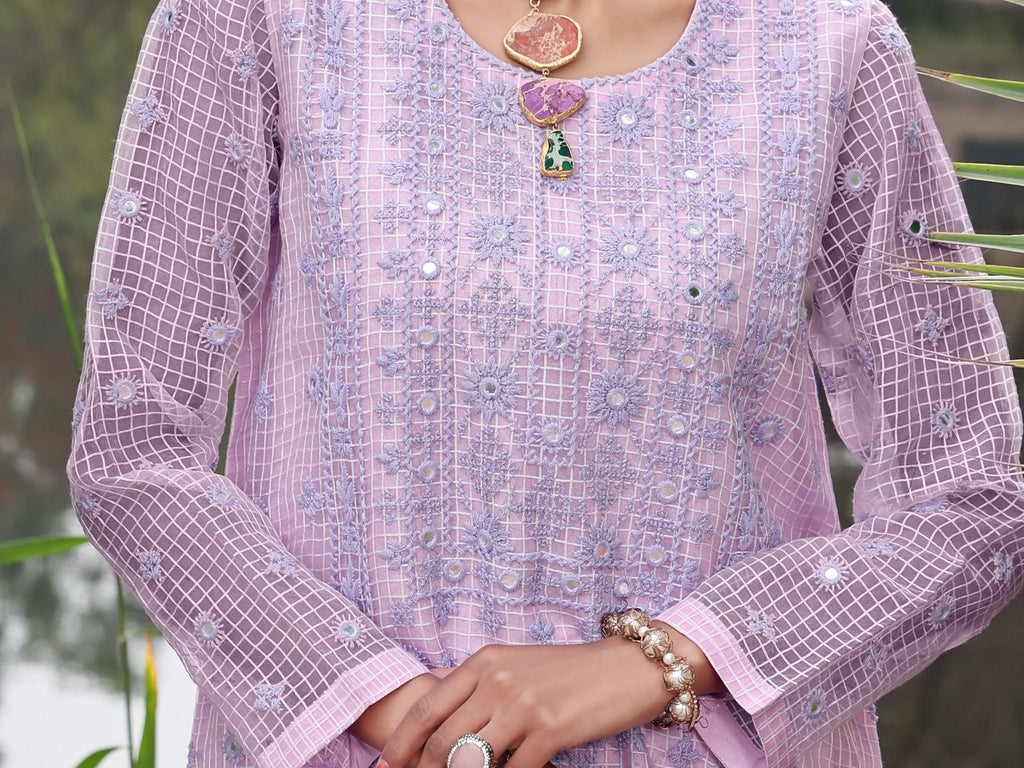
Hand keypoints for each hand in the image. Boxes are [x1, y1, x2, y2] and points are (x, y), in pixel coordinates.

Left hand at [378, 624, 716, 767]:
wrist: (628, 667)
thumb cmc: (571, 671)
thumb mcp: (518, 663)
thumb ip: (478, 682)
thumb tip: (437, 697)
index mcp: (485, 661)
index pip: (428, 707)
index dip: (400, 742)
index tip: (384, 766)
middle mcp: (497, 680)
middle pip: (441, 739)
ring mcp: (522, 705)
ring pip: (468, 759)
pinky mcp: (549, 731)